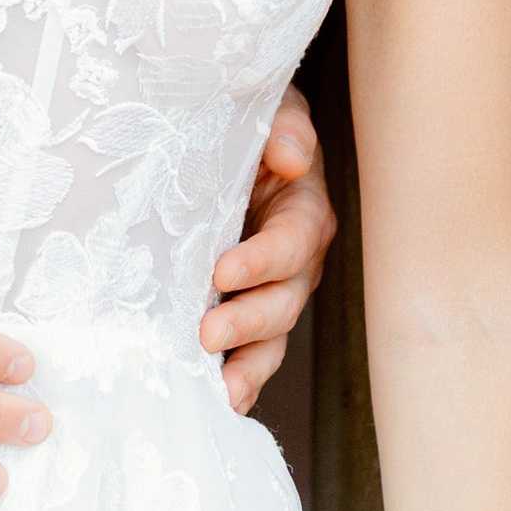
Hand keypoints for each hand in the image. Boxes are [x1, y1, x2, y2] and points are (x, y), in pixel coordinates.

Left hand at [202, 80, 336, 413]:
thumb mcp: (270, 110)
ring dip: (248, 365)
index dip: (262, 260)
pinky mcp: (245, 312)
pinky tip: (217, 400)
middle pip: (284, 301)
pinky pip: (249, 352)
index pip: (292, 243)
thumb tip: (289, 157)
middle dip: (248, 321)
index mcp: (303, 212)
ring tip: (222, 389)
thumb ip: (282, 128)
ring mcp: (272, 292)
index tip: (222, 271)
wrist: (222, 143)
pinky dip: (237, 378)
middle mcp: (296, 262)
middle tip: (207, 333)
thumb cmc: (249, 127)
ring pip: (271, 338)